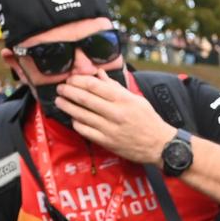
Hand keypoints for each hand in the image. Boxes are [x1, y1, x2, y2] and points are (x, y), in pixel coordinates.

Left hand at [56, 74, 175, 165]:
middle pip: (85, 98)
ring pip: (82, 115)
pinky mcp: (107, 142)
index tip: (71, 79)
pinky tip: (73, 118)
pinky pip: (86, 131)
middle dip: (68, 91)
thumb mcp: (135, 99)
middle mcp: (115, 113)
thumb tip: (100, 74)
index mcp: (123, 99)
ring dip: (67, 106)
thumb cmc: (149, 120)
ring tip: (59, 101)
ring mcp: (110, 129)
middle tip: (60, 88)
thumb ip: (115, 87)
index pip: (94, 85)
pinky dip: (77, 123)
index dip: (79, 80)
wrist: (159, 145)